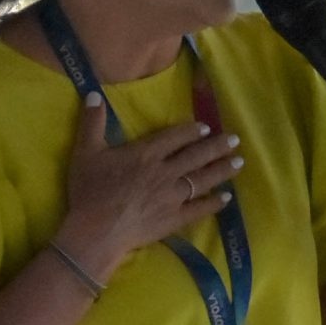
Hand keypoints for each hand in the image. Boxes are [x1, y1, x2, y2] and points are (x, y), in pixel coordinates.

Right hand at [54, 94, 241, 277]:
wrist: (95, 230)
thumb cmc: (89, 191)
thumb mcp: (85, 152)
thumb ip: (92, 123)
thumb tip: (94, 94)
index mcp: (146, 155)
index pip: (174, 138)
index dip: (191, 132)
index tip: (207, 128)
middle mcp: (165, 172)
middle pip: (196, 156)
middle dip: (218, 147)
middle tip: (236, 140)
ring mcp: (172, 197)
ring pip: (203, 180)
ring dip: (222, 170)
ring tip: (239, 162)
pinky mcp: (174, 219)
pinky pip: (199, 209)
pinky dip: (214, 203)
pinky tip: (226, 198)